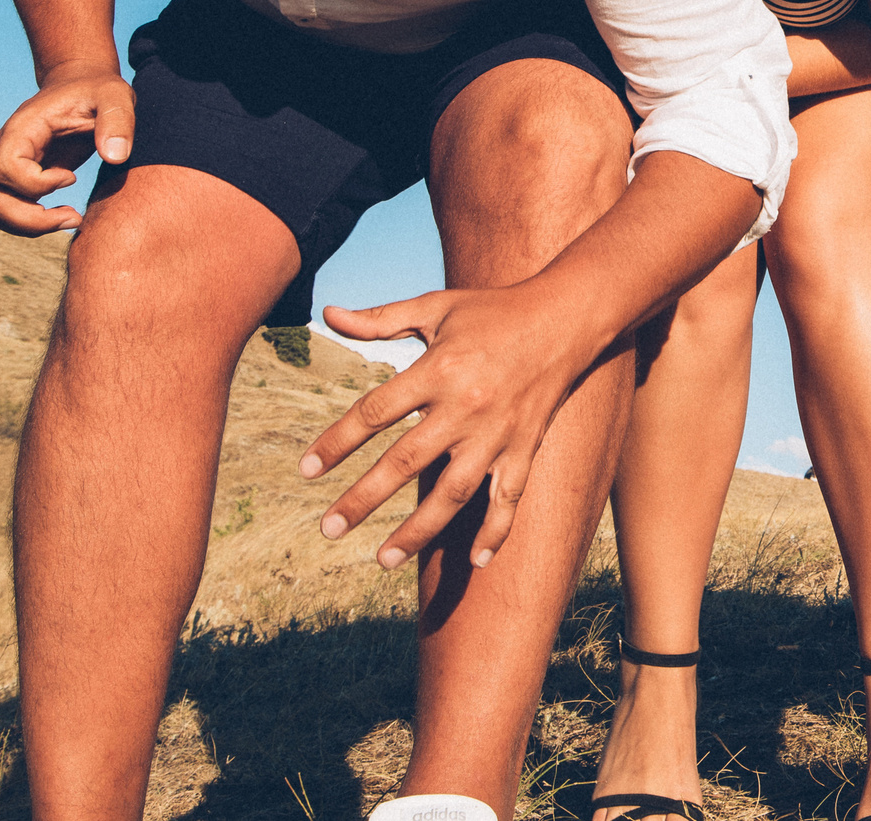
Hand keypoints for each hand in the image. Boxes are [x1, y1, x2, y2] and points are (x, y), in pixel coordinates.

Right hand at [0, 63, 134, 233]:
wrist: (82, 86)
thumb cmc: (97, 91)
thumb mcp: (115, 95)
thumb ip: (118, 120)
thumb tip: (115, 156)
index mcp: (21, 130)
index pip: (7, 170)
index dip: (38, 183)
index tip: (71, 176)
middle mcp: (5, 150)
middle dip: (33, 219)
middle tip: (75, 216)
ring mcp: (7, 166)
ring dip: (29, 226)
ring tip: (71, 218)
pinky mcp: (17, 178)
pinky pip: (5, 212)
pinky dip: (28, 223)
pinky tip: (62, 214)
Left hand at [303, 286, 588, 570]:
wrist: (566, 317)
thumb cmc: (493, 311)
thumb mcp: (435, 307)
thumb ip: (381, 318)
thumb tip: (328, 314)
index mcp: (438, 369)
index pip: (375, 412)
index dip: (336, 442)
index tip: (305, 471)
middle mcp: (466, 406)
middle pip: (405, 462)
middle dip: (363, 500)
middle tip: (328, 530)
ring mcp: (497, 433)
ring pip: (453, 493)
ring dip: (418, 531)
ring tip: (383, 559)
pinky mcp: (525, 447)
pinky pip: (510, 498)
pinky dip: (495, 531)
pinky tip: (476, 562)